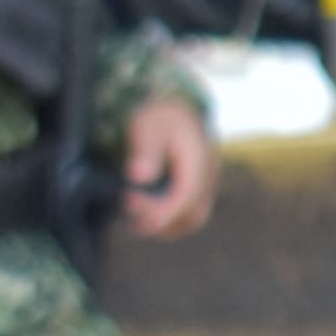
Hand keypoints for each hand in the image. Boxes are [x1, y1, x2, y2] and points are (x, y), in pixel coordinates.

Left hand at [117, 92, 216, 238]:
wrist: (180, 110)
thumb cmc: (161, 117)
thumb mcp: (148, 126)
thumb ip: (146, 150)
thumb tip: (138, 177)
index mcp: (199, 161)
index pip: (186, 195)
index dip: (163, 209)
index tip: (132, 205)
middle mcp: (208, 178)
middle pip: (193, 215)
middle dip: (160, 221)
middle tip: (127, 205)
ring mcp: (207, 186)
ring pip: (192, 220)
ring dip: (164, 225)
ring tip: (133, 216)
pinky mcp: (199, 191)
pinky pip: (188, 214)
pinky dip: (168, 220)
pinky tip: (144, 212)